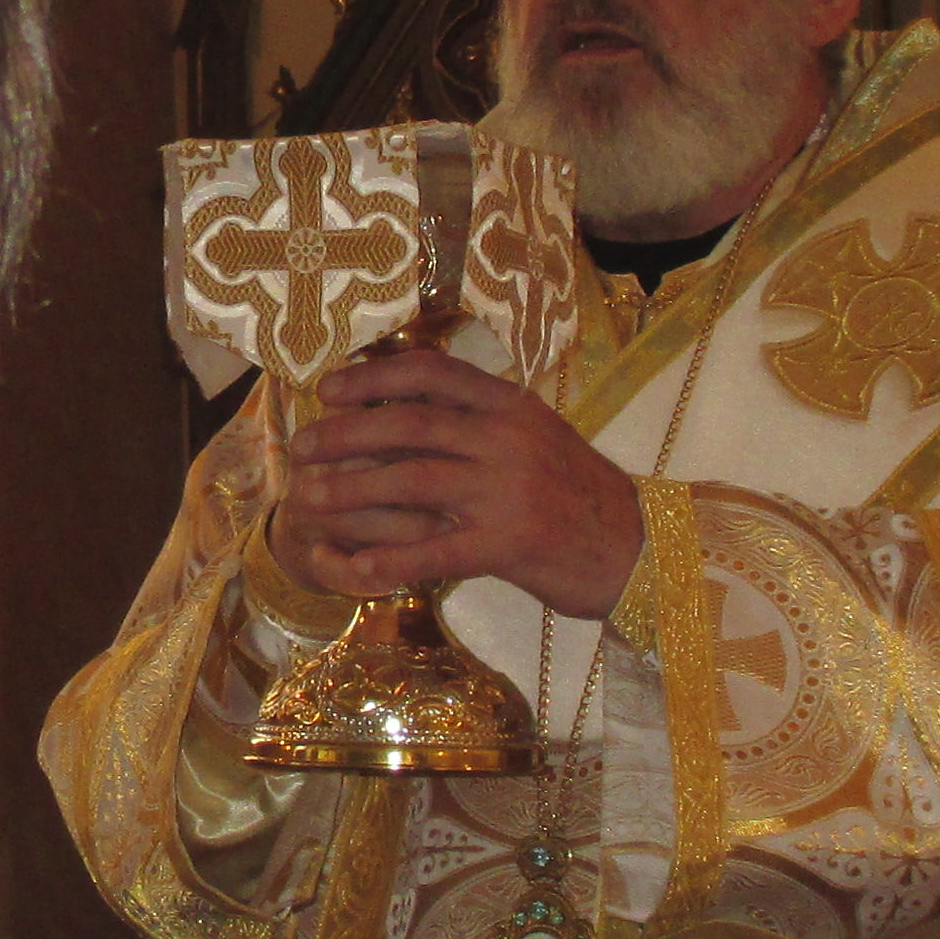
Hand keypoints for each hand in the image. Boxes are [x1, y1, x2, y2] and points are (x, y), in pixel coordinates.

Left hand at [269, 349, 640, 618]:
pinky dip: (386, 558)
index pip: (432, 374)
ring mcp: (507, 491)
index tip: (329, 388)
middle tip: (302, 445)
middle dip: (346, 433)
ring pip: (410, 481)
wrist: (638, 548)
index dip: (373, 377)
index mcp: (513, 407)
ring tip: (308, 497)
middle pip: (408, 425)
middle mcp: (507, 440)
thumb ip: (485, 420)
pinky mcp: (507, 545)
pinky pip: (432, 550)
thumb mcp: (539, 437)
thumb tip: (415, 403)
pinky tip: (351, 564)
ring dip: (351, 489)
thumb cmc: (581, 495)